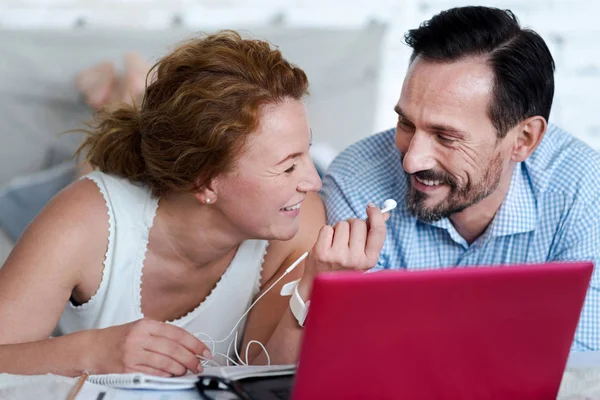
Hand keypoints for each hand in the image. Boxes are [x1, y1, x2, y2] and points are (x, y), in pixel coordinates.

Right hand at [88, 318, 209, 375]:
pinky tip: (171, 375)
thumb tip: (187, 345)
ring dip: (180, 369)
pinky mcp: (128, 368)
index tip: (205, 351)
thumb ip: (162, 334)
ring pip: (165, 362)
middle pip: (173, 349)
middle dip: (191, 358)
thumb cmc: (118, 338)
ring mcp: (133, 353)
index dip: (194, 343)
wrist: (92, 348)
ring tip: (187, 371)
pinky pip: (152, 373)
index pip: (177, 333)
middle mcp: (140, 337)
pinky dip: (165, 375)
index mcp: (146, 325)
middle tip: (199, 365)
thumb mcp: (141, 328)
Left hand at [299, 203, 388, 296]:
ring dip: (338, 229)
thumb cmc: (343, 267)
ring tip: (336, 243)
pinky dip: (326, 232)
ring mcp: (337, 256)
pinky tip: (326, 244)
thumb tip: (385, 213)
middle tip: (347, 236)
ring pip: (341, 224)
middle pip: (358, 223)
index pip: (378, 231)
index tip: (371, 207)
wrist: (319, 284)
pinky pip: (327, 228)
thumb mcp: (363, 255)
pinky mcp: (321, 253)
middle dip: (352, 224)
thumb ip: (373, 235)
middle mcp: (355, 259)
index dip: (376, 215)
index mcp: (370, 260)